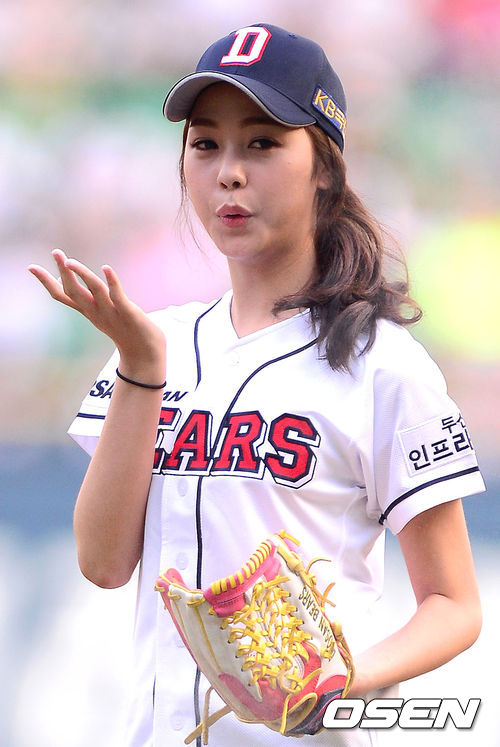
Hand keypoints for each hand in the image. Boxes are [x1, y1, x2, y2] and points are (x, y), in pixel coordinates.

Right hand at [28, 250, 165, 374]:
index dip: (46, 282)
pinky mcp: (129, 314)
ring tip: (70, 261)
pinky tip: (106, 268)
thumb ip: (93, 300)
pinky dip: (112, 282)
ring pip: (93, 291)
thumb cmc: (125, 330)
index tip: (31, 267)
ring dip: (82, 276)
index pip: (62, 296)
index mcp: (88, 311)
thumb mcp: (103, 314)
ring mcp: (111, 313)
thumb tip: (82, 285)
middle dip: (63, 272)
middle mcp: (96, 312)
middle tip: (56, 252)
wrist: (146, 354)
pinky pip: (118, 296)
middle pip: (73, 291)